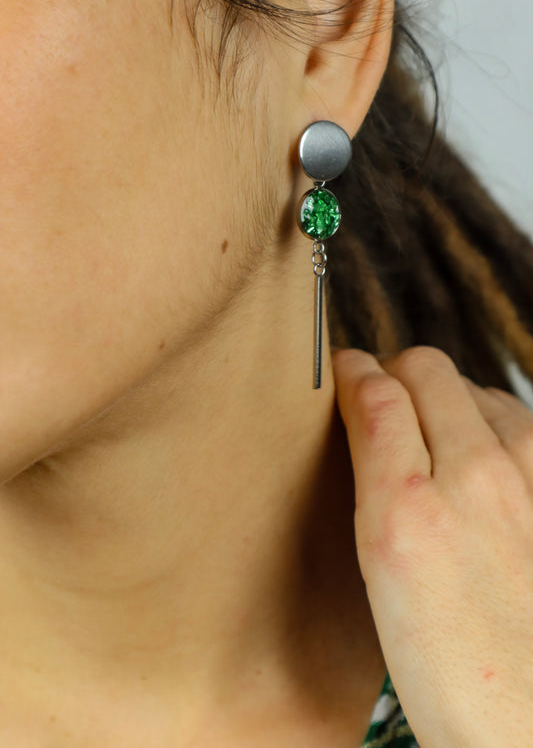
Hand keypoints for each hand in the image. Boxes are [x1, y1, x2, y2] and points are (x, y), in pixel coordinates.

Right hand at [332, 346, 532, 747]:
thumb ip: (373, 479)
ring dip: (444, 395)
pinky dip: (488, 419)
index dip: (352, 370)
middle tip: (377, 398)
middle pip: (427, 369)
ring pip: (475, 387)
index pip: (378, 392)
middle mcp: (475, 479)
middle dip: (395, 372)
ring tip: (426, 431)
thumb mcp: (382, 574)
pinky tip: (476, 456)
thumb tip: (363, 412)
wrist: (527, 715)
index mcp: (409, 510)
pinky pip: (517, 417)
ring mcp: (526, 479)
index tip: (340, 370)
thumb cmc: (449, 666)